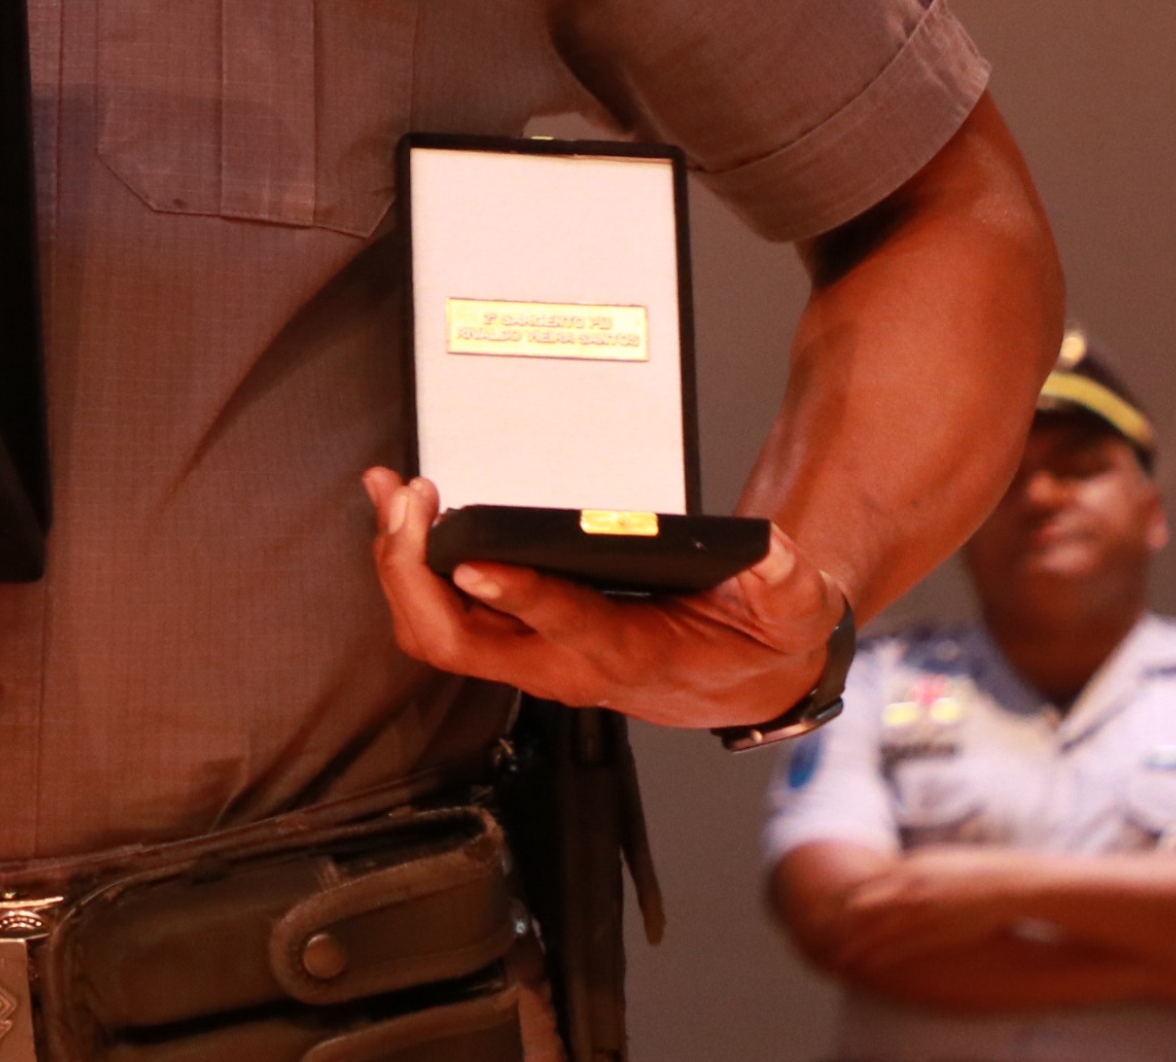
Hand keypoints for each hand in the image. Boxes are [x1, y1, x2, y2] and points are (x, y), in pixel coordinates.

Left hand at [360, 471, 843, 727]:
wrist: (743, 682)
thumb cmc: (752, 643)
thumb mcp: (787, 612)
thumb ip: (781, 584)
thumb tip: (762, 549)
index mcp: (627, 653)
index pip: (565, 625)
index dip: (517, 594)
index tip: (475, 557)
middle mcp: (562, 665)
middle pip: (458, 639)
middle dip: (415, 571)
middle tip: (408, 501)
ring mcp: (530, 658)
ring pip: (434, 630)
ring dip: (398, 564)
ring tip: (388, 493)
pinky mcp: (514, 642)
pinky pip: (441, 614)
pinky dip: (409, 566)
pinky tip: (401, 514)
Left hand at [819, 851, 1036, 972]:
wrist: (1009, 885)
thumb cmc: (974, 872)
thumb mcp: (933, 861)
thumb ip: (910, 870)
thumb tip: (893, 873)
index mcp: (906, 870)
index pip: (862, 886)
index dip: (840, 901)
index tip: (822, 911)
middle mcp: (909, 888)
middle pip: (860, 907)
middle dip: (837, 924)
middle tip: (817, 937)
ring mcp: (923, 911)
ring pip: (876, 930)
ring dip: (855, 944)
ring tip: (836, 957)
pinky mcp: (939, 931)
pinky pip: (902, 947)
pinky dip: (881, 955)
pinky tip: (868, 965)